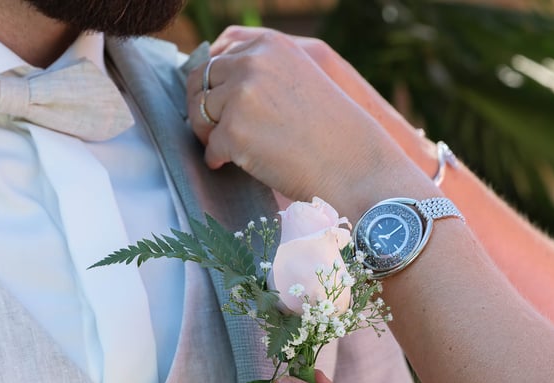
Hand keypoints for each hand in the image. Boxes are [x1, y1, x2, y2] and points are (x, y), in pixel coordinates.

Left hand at [185, 28, 433, 220]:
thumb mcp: (299, 80)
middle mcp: (252, 62)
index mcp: (270, 45)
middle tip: (214, 131)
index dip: (210, 82)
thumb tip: (209, 80)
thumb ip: (260, 72)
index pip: (217, 54)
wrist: (355, 167)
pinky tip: (239, 166)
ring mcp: (241, 96)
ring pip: (198, 113)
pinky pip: (210, 147)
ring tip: (229, 150)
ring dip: (208, 134)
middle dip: (202, 107)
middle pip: (200, 80)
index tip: (215, 102)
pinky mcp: (234, 131)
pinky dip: (219, 160)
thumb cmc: (331, 132)